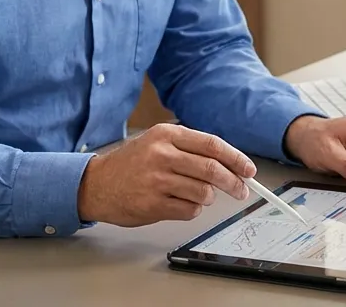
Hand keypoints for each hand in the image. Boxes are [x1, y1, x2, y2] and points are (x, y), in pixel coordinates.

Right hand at [77, 123, 254, 226]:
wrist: (96, 184)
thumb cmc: (131, 164)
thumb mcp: (157, 143)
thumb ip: (189, 149)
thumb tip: (229, 163)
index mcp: (166, 135)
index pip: (212, 145)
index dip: (236, 158)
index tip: (249, 170)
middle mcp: (162, 155)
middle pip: (212, 169)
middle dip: (233, 182)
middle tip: (241, 190)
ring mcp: (157, 180)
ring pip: (203, 192)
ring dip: (208, 197)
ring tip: (197, 195)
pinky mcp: (153, 204)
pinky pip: (189, 210)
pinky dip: (193, 209)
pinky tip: (180, 203)